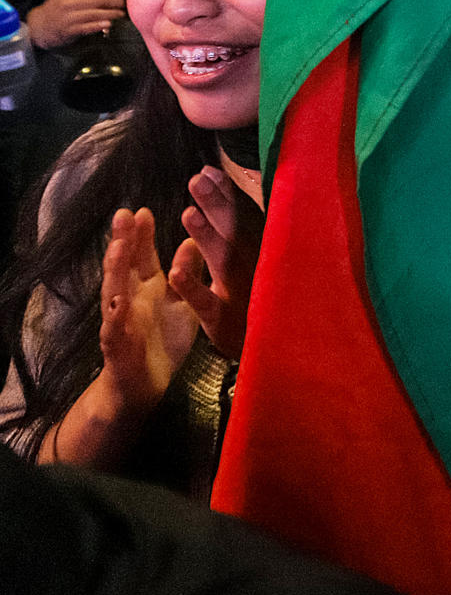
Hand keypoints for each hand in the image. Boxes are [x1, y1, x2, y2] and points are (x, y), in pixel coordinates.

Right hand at [26, 0, 125, 49]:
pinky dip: (99, 25)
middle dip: (116, 1)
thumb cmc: (58, 9)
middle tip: (126, 3)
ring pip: (95, 13)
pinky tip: (109, 24)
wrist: (39, 26)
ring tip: (122, 14)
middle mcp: (69, 2)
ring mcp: (69, 16)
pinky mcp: (69, 30)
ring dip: (112, 13)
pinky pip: (87, 27)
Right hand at [98, 208, 198, 416]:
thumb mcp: (181, 303)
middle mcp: (130, 298)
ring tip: (117, 247)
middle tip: (124, 214)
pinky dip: (116, 315)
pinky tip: (118, 301)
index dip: (141, 234)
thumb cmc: (164, 339)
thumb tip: (191, 241)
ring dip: (115, 269)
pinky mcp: (118, 345)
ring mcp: (121, 320)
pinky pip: (115, 329)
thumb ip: (185, 273)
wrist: (145, 385)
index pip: (142, 255)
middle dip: (124, 241)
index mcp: (147, 287)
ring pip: (114, 291)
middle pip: (124, 265)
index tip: (143, 210)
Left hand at [168, 167, 263, 358]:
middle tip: (196, 179)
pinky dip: (193, 287)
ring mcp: (243, 295)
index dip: (229, 194)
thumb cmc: (274, 303)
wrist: (290, 354)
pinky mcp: (226, 322)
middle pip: (235, 232)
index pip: (246, 218)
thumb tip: (251, 189)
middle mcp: (258, 269)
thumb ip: (257, 232)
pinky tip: (176, 271)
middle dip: (217, 205)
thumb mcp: (271, 265)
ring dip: (207, 238)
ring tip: (187, 213)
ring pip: (223, 262)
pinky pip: (207, 303)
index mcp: (265, 253)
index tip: (210, 170)